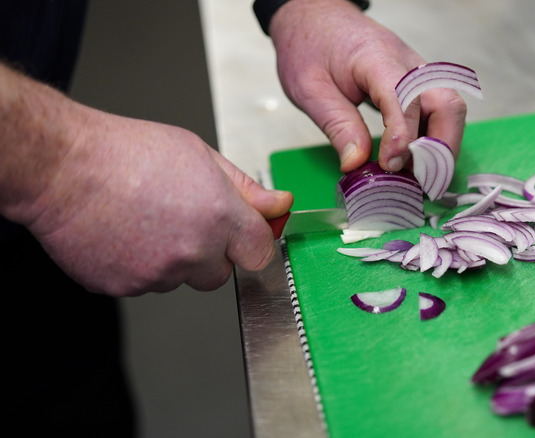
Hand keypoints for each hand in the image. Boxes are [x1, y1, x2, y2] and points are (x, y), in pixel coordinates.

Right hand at [18, 103, 291, 296]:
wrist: (62, 168)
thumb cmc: (126, 153)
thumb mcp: (200, 155)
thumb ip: (246, 188)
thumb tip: (279, 205)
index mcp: (220, 216)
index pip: (261, 252)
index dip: (251, 242)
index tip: (243, 234)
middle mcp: (193, 251)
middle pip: (220, 273)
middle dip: (210, 253)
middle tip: (183, 220)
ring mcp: (158, 274)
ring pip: (181, 279)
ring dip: (173, 260)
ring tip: (147, 220)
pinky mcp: (126, 287)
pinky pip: (146, 284)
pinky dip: (140, 266)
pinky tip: (126, 234)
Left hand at [268, 0, 466, 172]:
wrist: (315, 14)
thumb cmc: (310, 45)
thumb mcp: (310, 89)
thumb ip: (337, 126)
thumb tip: (356, 165)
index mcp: (377, 59)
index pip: (406, 98)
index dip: (403, 136)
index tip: (391, 166)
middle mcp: (408, 63)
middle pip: (447, 104)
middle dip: (441, 148)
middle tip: (421, 182)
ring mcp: (418, 72)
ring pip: (451, 109)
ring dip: (442, 147)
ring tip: (420, 178)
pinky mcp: (418, 83)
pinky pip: (439, 111)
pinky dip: (435, 139)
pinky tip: (416, 162)